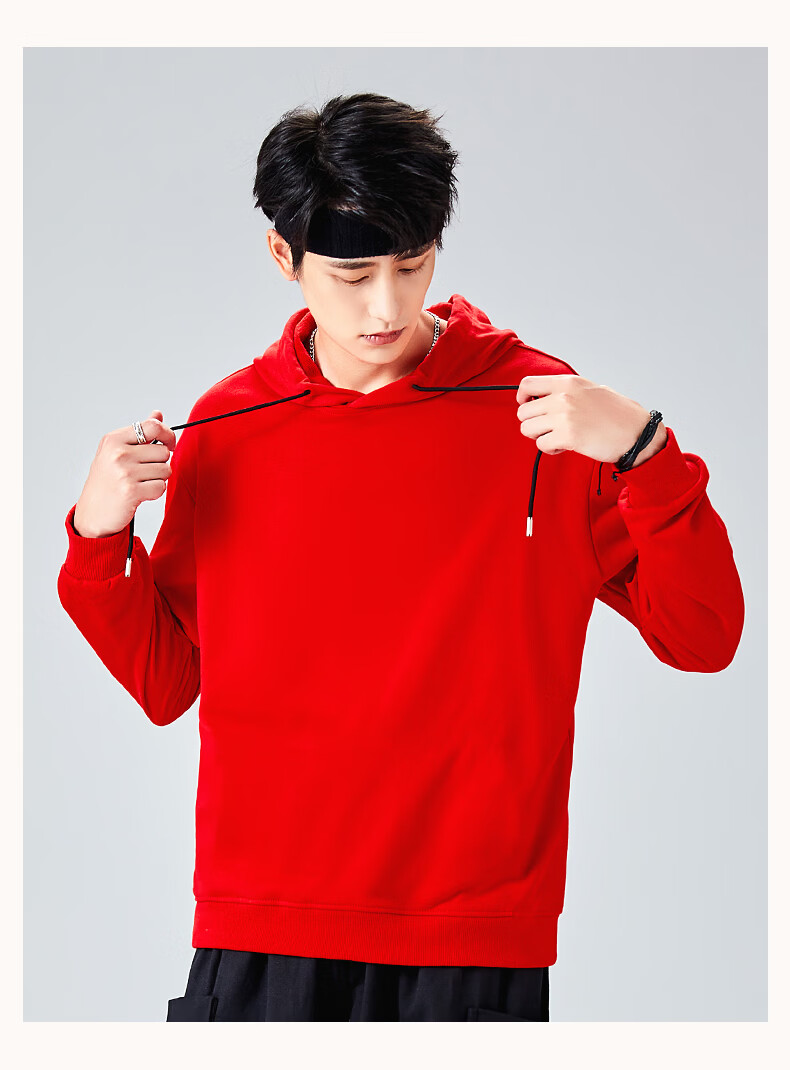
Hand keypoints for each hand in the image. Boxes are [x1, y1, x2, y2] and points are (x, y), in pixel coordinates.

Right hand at [73, 409, 177, 537]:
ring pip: (165, 469)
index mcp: (114, 439)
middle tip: (144, 472)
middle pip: (163, 451)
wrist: (92, 514)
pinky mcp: (131, 491)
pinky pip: (161, 487)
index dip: (168, 434)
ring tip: (140, 483)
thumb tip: (157, 414)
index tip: (170, 444)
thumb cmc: (106, 482)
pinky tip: (140, 494)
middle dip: (160, 463)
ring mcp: (124, 472)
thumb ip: (139, 434)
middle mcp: (118, 453)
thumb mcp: (116, 452)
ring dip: (158, 479)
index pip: (152, 426)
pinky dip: (155, 492)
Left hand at [515, 375, 666, 465]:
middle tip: (548, 428)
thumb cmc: (618, 414)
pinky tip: (565, 446)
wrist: (636, 433)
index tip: (527, 405)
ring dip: (540, 436)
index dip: (522, 397)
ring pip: (528, 429)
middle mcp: (563, 397)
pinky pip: (541, 445)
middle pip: (523, 412)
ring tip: (557, 437)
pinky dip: (550, 449)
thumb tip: (543, 397)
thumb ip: (566, 391)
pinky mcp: (568, 437)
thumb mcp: (590, 390)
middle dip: (532, 423)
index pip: (528, 384)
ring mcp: (564, 417)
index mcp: (568, 383)